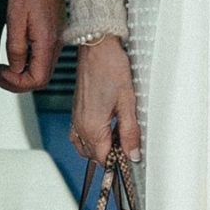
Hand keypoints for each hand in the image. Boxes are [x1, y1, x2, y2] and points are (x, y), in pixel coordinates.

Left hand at [0, 0, 64, 92]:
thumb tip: (16, 68)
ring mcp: (56, 39)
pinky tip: (16, 56)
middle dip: (18, 82)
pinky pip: (43, 57)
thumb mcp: (15, 19)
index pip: (37, 80)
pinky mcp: (52, 33)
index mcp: (47, 42)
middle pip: (41, 78)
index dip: (16, 83)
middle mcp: (56, 44)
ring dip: (23, 74)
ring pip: (42, 69)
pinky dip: (29, 63)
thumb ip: (17, 48)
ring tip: (4, 67)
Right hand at [70, 35, 140, 161]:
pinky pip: (80, 135)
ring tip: (119, 134)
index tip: (131, 157)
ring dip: (101, 147)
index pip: (103, 159)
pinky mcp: (76, 111)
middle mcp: (80, 126)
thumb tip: (133, 154)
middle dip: (111, 155)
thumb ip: (130, 132)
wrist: (97, 47)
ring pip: (86, 147)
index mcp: (92, 127)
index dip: (118, 162)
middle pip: (94, 155)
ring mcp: (76, 119)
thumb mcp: (128, 102)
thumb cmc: (111, 68)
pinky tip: (106, 128)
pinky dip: (92, 138)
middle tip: (128, 143)